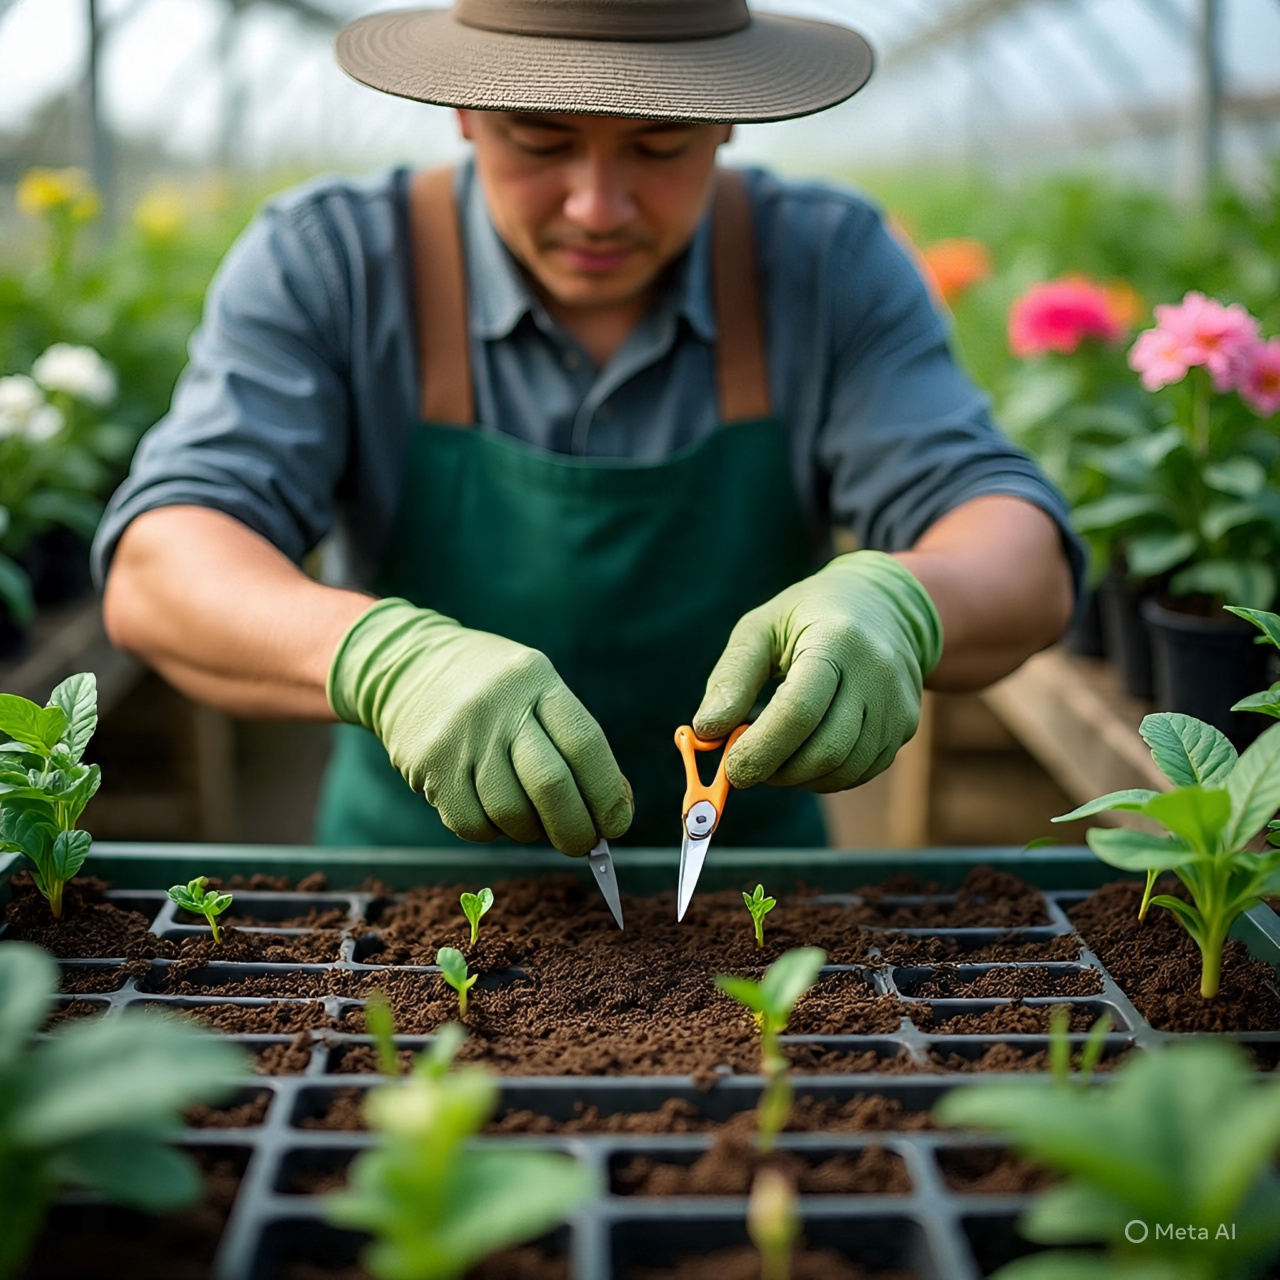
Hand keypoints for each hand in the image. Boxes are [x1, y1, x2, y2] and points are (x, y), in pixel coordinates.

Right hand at [327, 599, 632, 854]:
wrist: (408, 665)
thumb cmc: (495, 691)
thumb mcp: (538, 690)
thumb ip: (574, 743)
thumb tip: (614, 809)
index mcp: (536, 681)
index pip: (585, 744)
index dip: (607, 794)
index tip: (616, 825)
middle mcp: (498, 706)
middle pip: (551, 784)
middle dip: (575, 829)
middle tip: (581, 844)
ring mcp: (459, 736)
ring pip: (511, 813)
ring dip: (529, 830)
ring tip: (528, 816)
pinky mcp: (428, 765)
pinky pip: (472, 824)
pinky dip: (490, 831)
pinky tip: (489, 809)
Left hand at [693, 552, 942, 791]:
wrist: (884, 606)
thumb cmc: (808, 616)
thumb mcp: (761, 628)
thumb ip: (731, 678)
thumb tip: (705, 731)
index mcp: (837, 640)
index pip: (798, 712)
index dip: (760, 749)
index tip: (729, 768)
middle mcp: (877, 673)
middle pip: (825, 750)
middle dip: (775, 771)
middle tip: (744, 766)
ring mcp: (898, 704)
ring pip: (843, 770)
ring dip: (797, 778)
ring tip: (772, 754)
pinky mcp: (906, 727)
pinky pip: (859, 772)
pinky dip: (822, 776)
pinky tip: (802, 753)